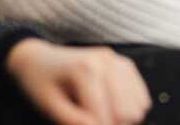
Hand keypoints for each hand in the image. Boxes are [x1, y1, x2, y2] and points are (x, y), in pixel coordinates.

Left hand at [5, 40, 150, 124]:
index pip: (103, 115)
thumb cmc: (41, 85)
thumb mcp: (48, 106)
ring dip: (125, 119)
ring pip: (138, 102)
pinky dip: (133, 108)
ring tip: (106, 122)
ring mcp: (117, 60)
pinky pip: (140, 92)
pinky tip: (117, 114)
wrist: (39, 60)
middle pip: (126, 110)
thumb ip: (72, 120)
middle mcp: (106, 61)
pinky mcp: (123, 63)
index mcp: (86, 70)